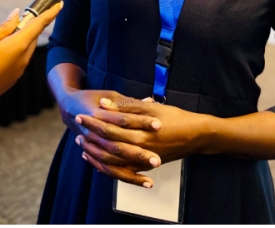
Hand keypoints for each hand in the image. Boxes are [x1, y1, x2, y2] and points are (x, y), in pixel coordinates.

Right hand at [0, 2, 62, 111]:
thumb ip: (3, 27)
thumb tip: (16, 16)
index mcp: (18, 45)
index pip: (39, 25)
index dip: (50, 13)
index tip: (59, 5)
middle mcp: (23, 58)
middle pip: (32, 36)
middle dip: (28, 26)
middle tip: (16, 20)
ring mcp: (20, 70)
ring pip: (25, 48)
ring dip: (19, 39)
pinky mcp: (14, 78)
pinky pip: (19, 59)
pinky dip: (13, 51)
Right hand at [54, 88, 162, 186]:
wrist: (70, 106)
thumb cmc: (94, 98)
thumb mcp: (110, 95)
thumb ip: (129, 103)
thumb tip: (150, 102)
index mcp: (97, 113)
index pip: (122, 119)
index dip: (140, 121)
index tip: (159, 125)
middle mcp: (92, 132)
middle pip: (116, 146)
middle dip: (136, 154)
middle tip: (156, 160)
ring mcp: (91, 145)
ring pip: (111, 162)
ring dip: (131, 174)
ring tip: (150, 181)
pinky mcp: (93, 154)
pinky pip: (108, 170)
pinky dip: (125, 177)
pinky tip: (142, 182)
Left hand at [77, 96, 211, 167]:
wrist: (197, 136)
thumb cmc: (175, 118)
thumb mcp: (151, 108)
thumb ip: (126, 106)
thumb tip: (104, 104)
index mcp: (140, 134)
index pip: (109, 128)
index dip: (93, 121)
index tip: (81, 114)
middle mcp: (140, 150)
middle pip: (107, 145)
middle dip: (90, 137)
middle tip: (78, 127)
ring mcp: (143, 161)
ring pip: (112, 162)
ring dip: (95, 154)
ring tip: (82, 145)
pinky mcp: (146, 166)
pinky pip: (122, 171)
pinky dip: (107, 166)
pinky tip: (97, 160)